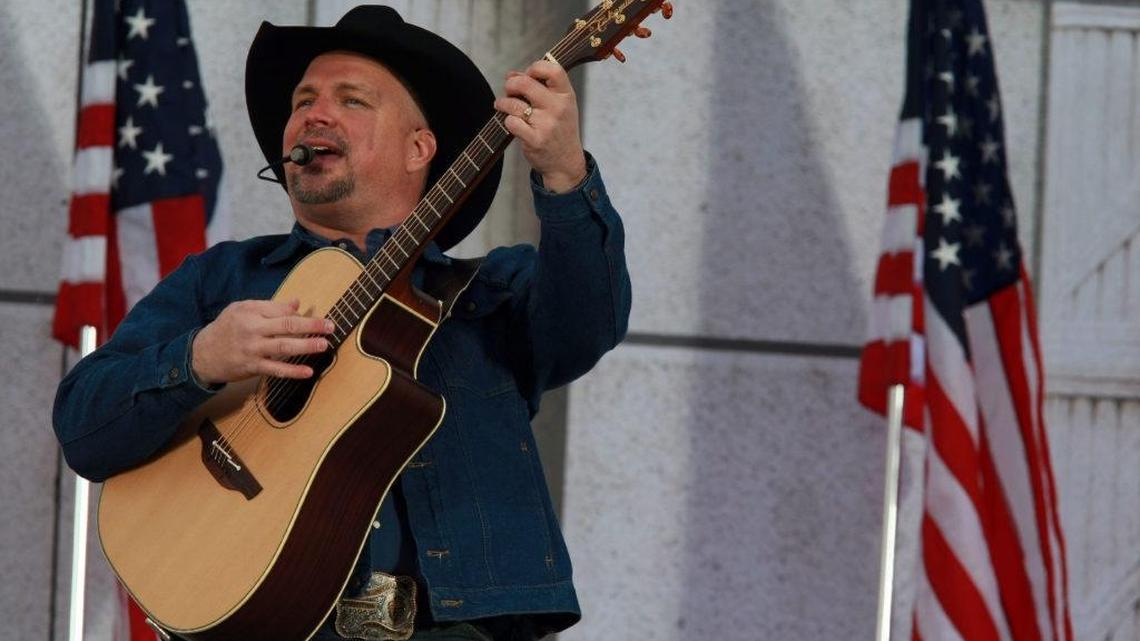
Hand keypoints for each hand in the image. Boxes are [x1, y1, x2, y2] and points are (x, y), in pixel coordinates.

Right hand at [191, 299, 333, 383]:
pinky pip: (276, 369)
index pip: (281, 310)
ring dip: (306, 346)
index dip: (301, 314)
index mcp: (251, 312)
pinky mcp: (253, 367)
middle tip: (330, 326)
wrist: (202, 354)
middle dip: (311, 325)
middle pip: (286, 325)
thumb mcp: (242, 309)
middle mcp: (253, 329)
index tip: (321, 317)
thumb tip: (296, 302)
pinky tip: (307, 371)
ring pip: (283, 346)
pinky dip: (292, 371)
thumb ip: (270, 306)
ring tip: (323, 345)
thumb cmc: (226, 328)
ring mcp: (253, 349)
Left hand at [495, 60, 587, 192]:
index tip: (527, 75)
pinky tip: (512, 123)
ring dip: (502, 102)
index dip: (534, 68)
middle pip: (525, 83)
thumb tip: (511, 74)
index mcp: (566, 95)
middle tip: (509, 90)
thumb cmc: (560, 130)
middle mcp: (558, 108)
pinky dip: (507, 121)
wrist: (566, 163)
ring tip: (502, 105)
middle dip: (510, 84)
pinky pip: (511, 122)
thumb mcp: (559, 105)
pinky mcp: (534, 139)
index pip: (553, 69)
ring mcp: (546, 124)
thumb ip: (539, 87)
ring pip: (513, 104)